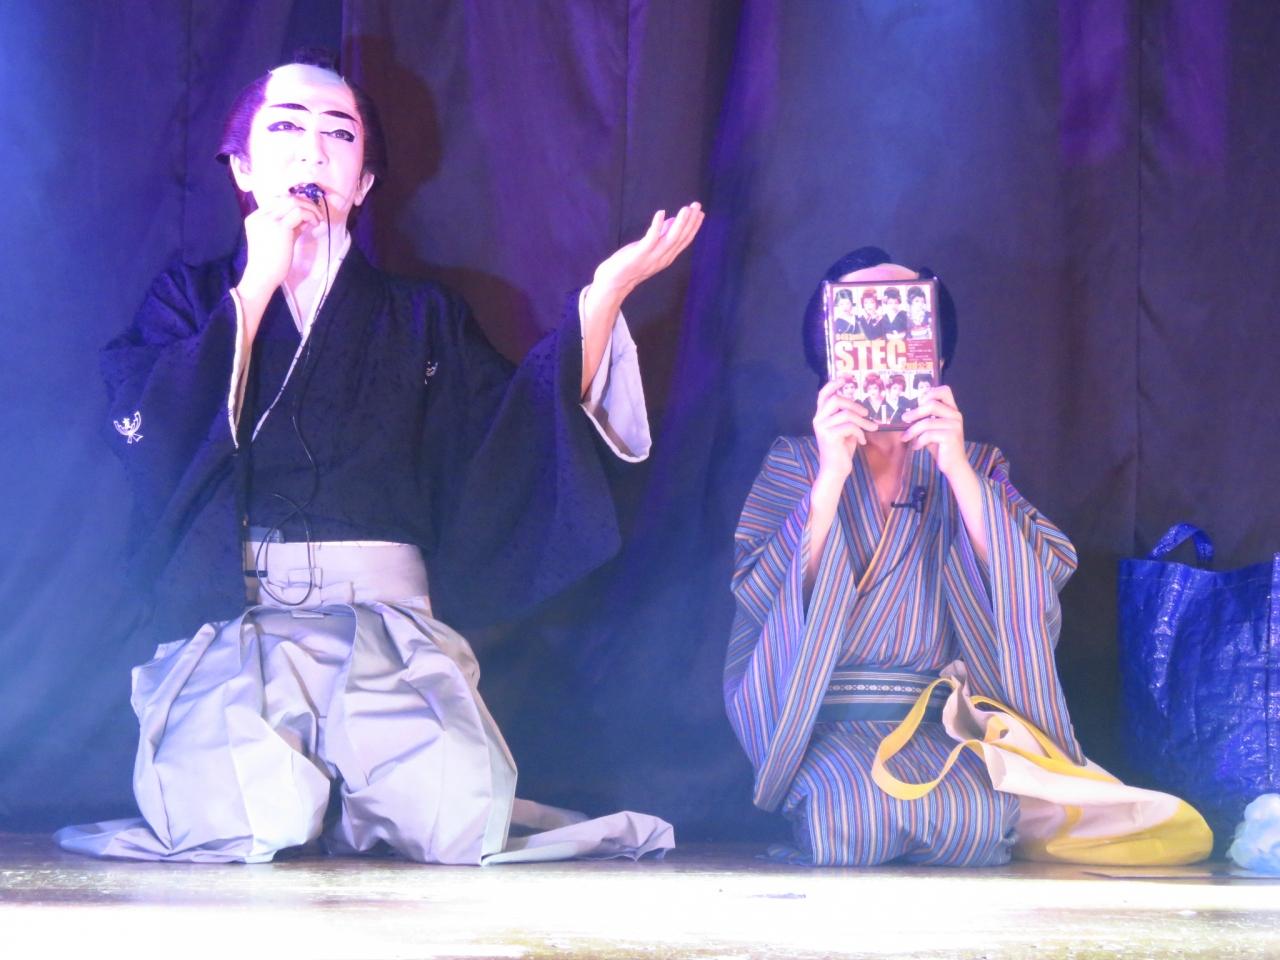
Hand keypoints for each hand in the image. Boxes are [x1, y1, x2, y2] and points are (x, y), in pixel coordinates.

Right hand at [236, 193, 324, 306]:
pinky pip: (299, 212)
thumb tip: (306, 218)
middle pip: (285, 198)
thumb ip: (291, 228)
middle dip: (304, 202)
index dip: (295, 203)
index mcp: (255, 218)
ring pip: (293, 202)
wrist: (262, 276)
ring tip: (318, 219)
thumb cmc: (271, 263)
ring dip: (309, 208)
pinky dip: (310, 215)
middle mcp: (260, 216)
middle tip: (316, 213)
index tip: (307, 212)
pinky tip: (315, 224)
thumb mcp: (280, 240)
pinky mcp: (280, 227)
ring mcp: (268, 220)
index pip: (277, 201)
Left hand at [589, 203, 704, 300]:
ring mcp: (653, 257)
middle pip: (681, 238)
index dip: (693, 227)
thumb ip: (661, 236)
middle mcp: (664, 258)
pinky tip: (661, 213)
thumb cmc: (630, 264)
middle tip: (697, 205)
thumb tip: (672, 221)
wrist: (613, 283)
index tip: (700, 213)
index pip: (684, 240)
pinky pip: (651, 238)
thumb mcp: (648, 248)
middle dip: (691, 221)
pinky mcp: (640, 254)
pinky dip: (657, 225)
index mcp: (667, 256)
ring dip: (680, 223)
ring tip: (686, 209)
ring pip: (671, 239)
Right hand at [813, 377, 876, 480]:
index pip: (824, 394)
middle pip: (835, 400)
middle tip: (866, 412)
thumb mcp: (846, 429)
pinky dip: (860, 432)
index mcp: (821, 416)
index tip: (846, 377)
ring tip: (871, 428)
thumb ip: (848, 416)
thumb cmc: (841, 449)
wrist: (835, 470)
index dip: (834, 384)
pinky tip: (863, 441)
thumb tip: (862, 406)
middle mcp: (818, 419)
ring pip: (846, 413)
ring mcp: (822, 428)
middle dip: (854, 404)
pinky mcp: (829, 436)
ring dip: (862, 420)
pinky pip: (850, 427)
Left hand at [900, 385, 969, 479]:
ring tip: (905, 438)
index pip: (944, 390)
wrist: (953, 465)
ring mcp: (955, 426)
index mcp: (952, 410)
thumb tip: (905, 412)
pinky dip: (918, 441)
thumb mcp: (931, 429)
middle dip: (914, 412)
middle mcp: (956, 415)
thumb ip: (925, 418)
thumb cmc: (940, 446)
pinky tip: (916, 447)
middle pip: (931, 405)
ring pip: (927, 422)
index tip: (917, 402)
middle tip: (904, 419)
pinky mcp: (951, 437)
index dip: (929, 392)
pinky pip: (928, 435)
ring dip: (912, 431)